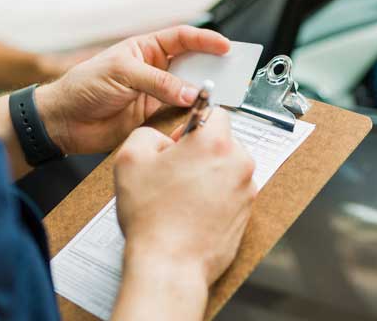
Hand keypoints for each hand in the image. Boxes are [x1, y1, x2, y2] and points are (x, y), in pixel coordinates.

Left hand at [36, 26, 228, 154]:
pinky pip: (179, 115)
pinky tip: (198, 116)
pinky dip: (190, 116)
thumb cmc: (84, 86)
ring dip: (203, 94)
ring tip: (220, 96)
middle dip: (212, 68)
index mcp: (147, 49)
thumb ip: (157, 82)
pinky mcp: (154, 118)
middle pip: (192, 65)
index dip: (205, 40)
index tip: (225, 46)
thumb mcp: (122, 74)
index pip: (183, 38)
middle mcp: (156, 70)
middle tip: (232, 73)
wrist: (64, 122)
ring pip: (189, 92)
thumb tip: (189, 92)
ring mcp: (156, 94)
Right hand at [114, 109, 255, 286]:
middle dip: (201, 151)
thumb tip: (161, 139)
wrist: (170, 265)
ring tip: (181, 196)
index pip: (215, 112)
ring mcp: (246, 190)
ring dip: (209, 175)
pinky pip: (232, 193)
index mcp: (215, 143)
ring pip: (228, 168)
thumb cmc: (152, 218)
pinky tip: (193, 212)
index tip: (180, 141)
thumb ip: (147, 134)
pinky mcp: (247, 213)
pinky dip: (216, 197)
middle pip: (223, 142)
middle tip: (175, 172)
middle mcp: (238, 163)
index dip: (192, 124)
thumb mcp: (129, 159)